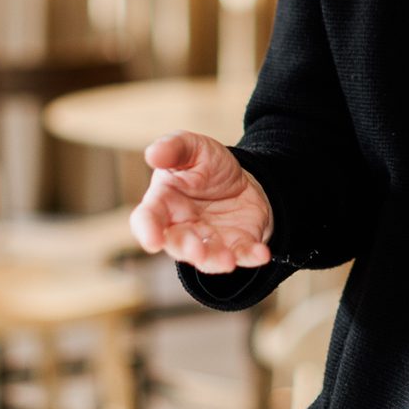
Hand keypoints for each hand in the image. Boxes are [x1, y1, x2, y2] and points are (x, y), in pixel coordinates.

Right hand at [130, 131, 274, 273]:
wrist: (243, 176)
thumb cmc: (207, 165)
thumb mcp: (193, 148)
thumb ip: (173, 148)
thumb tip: (152, 154)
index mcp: (164, 203)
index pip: (147, 219)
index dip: (147, 230)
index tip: (152, 241)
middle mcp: (183, 227)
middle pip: (177, 245)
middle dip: (186, 250)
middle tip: (195, 251)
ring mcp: (209, 240)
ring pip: (207, 258)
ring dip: (215, 260)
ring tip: (227, 261)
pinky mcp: (236, 245)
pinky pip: (242, 254)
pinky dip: (251, 256)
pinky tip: (262, 254)